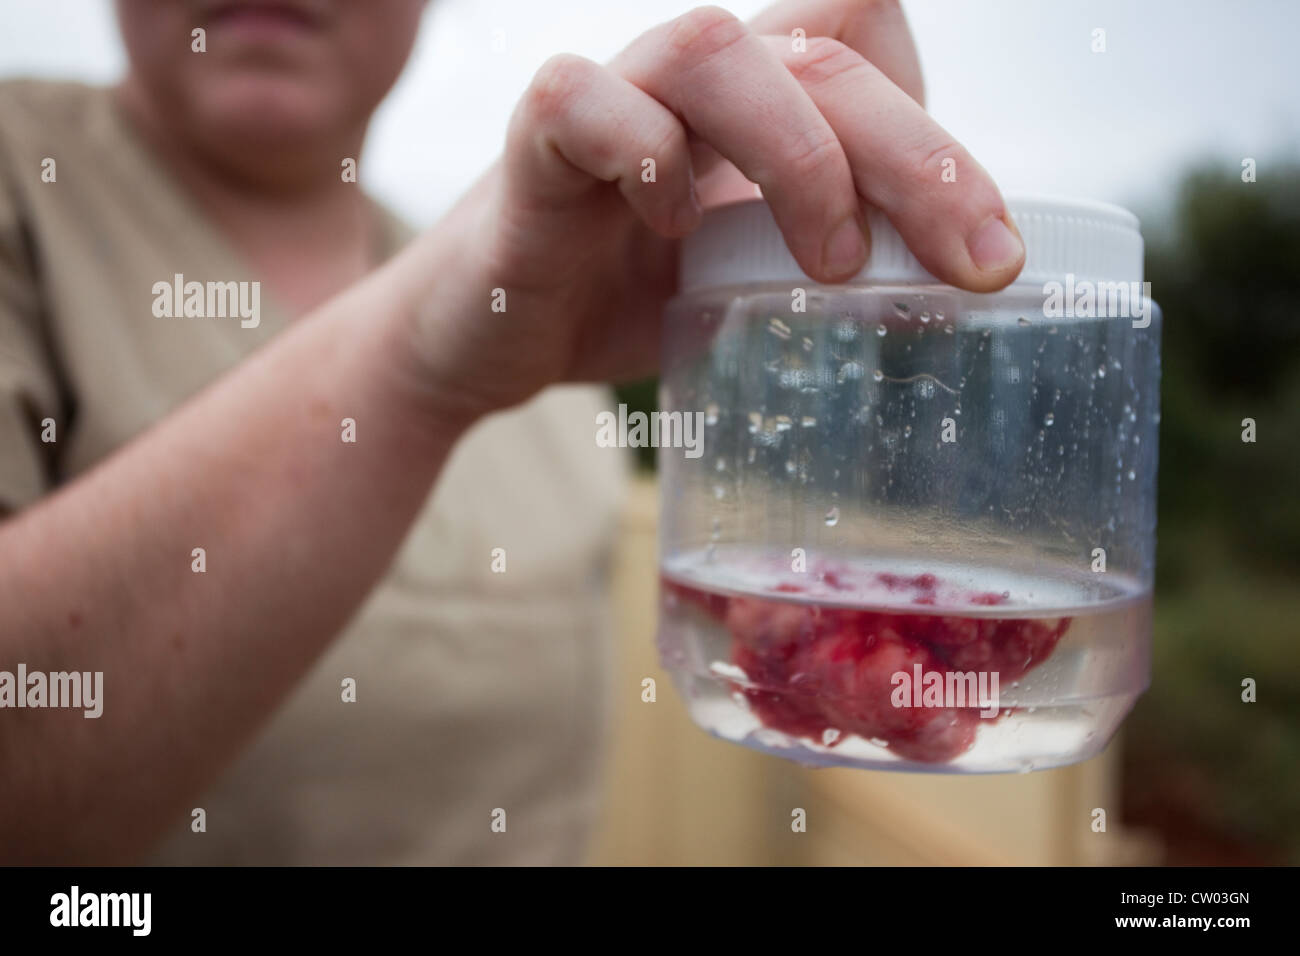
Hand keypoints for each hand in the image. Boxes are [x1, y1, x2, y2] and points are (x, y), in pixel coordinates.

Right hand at [408, 1, 1024, 418]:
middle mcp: (694, 83)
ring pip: (713, 50)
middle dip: (919, 156)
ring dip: (797, 154)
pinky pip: (582, 101)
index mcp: (758, 103)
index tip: (985, 248)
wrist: (488, 334)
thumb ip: (830, 260)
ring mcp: (613, 101)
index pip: (866, 38)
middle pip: (823, 48)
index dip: (937, 125)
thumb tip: (951, 299)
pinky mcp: (535, 147)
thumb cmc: (625, 297)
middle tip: (971, 265)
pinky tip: (669, 226)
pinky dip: (641, 153)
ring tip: (828, 262)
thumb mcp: (751, 280)